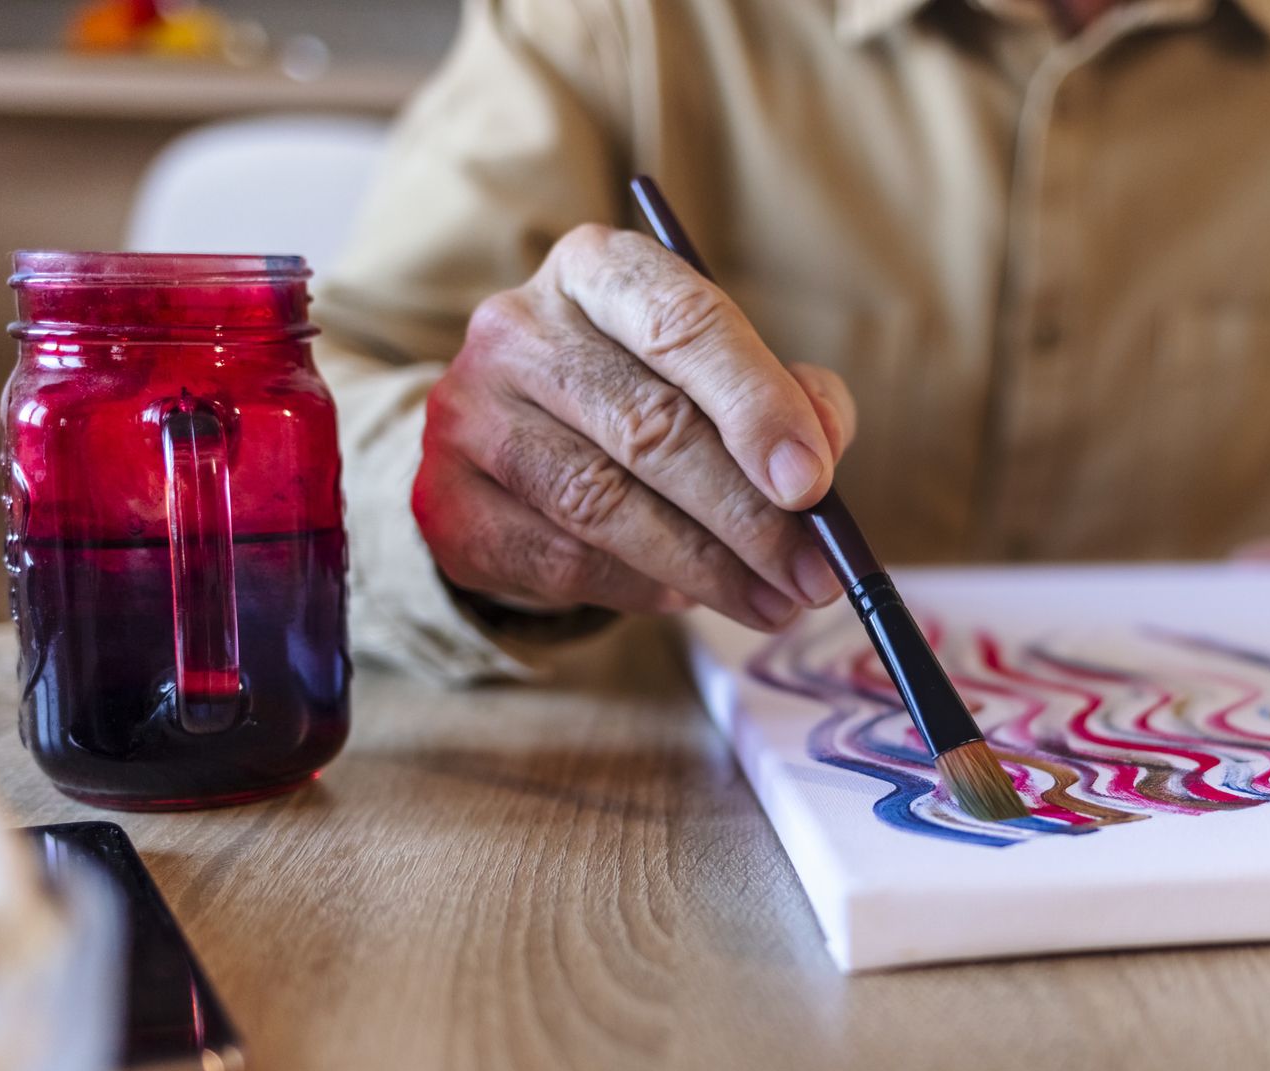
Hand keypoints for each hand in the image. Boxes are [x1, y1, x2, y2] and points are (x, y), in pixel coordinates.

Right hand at [413, 223, 855, 629]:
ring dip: (707, 569)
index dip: (756, 406)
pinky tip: (686, 596)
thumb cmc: (642, 399)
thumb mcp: (718, 374)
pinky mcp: (449, 504)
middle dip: (749, 516)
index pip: (682, 323)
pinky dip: (641, 588)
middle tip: (815, 574)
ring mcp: (469, 415)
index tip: (813, 484)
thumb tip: (821, 455)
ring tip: (776, 603)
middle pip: (649, 427)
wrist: (508, 453)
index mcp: (595, 269)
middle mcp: (518, 328)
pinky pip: (564, 561)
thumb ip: (787, 398)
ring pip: (604, 505)